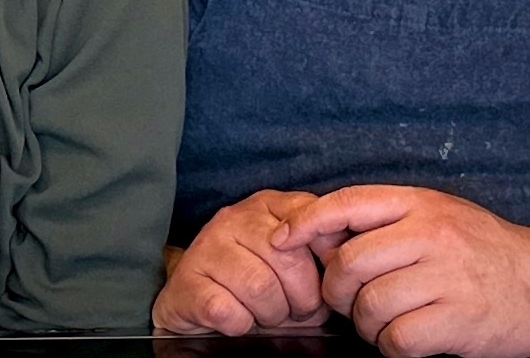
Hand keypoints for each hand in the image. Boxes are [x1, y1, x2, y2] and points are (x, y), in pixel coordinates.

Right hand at [153, 190, 331, 334]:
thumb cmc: (251, 283)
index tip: (328, 282)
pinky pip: (228, 309)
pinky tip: (240, 319)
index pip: (309, 217)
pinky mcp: (188, 282)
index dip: (326, 257)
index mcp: (267, 206)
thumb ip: (316, 254)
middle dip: (301, 299)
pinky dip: (242, 324)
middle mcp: (235, 218)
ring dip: (271, 313)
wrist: (192, 299)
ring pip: (259, 286)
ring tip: (266, 315)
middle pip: (287, 259)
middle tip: (295, 312)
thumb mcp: (287, 260)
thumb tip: (341, 270)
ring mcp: (208, 247)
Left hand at [273, 185, 529, 357]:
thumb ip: (389, 221)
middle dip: (337, 291)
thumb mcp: (440, 216)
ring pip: (370, 306)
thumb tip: (323, 237)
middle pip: (350, 262)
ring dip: (367, 326)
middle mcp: (433, 234)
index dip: (307, 222)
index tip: (282, 240)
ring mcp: (448, 277)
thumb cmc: (486, 251)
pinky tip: (407, 340)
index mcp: (422, 203)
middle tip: (352, 303)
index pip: (349, 203)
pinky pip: (397, 340)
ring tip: (386, 323)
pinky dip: (392, 347)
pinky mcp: (460, 320)